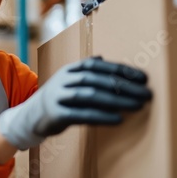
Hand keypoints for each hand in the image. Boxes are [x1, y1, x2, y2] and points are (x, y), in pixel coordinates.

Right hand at [0, 57, 151, 149]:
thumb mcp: (68, 81)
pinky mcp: (56, 114)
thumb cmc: (58, 98)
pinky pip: (81, 115)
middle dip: (123, 86)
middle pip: (96, 79)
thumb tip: (102, 58)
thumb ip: (85, 71)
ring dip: (116, 100)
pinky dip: (101, 116)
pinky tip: (118, 119)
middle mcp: (63, 80)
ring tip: (137, 105)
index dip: (120, 70)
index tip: (143, 78)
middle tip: (146, 93)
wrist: (30, 116)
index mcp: (69, 70)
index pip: (97, 66)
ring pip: (90, 95)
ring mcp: (58, 97)